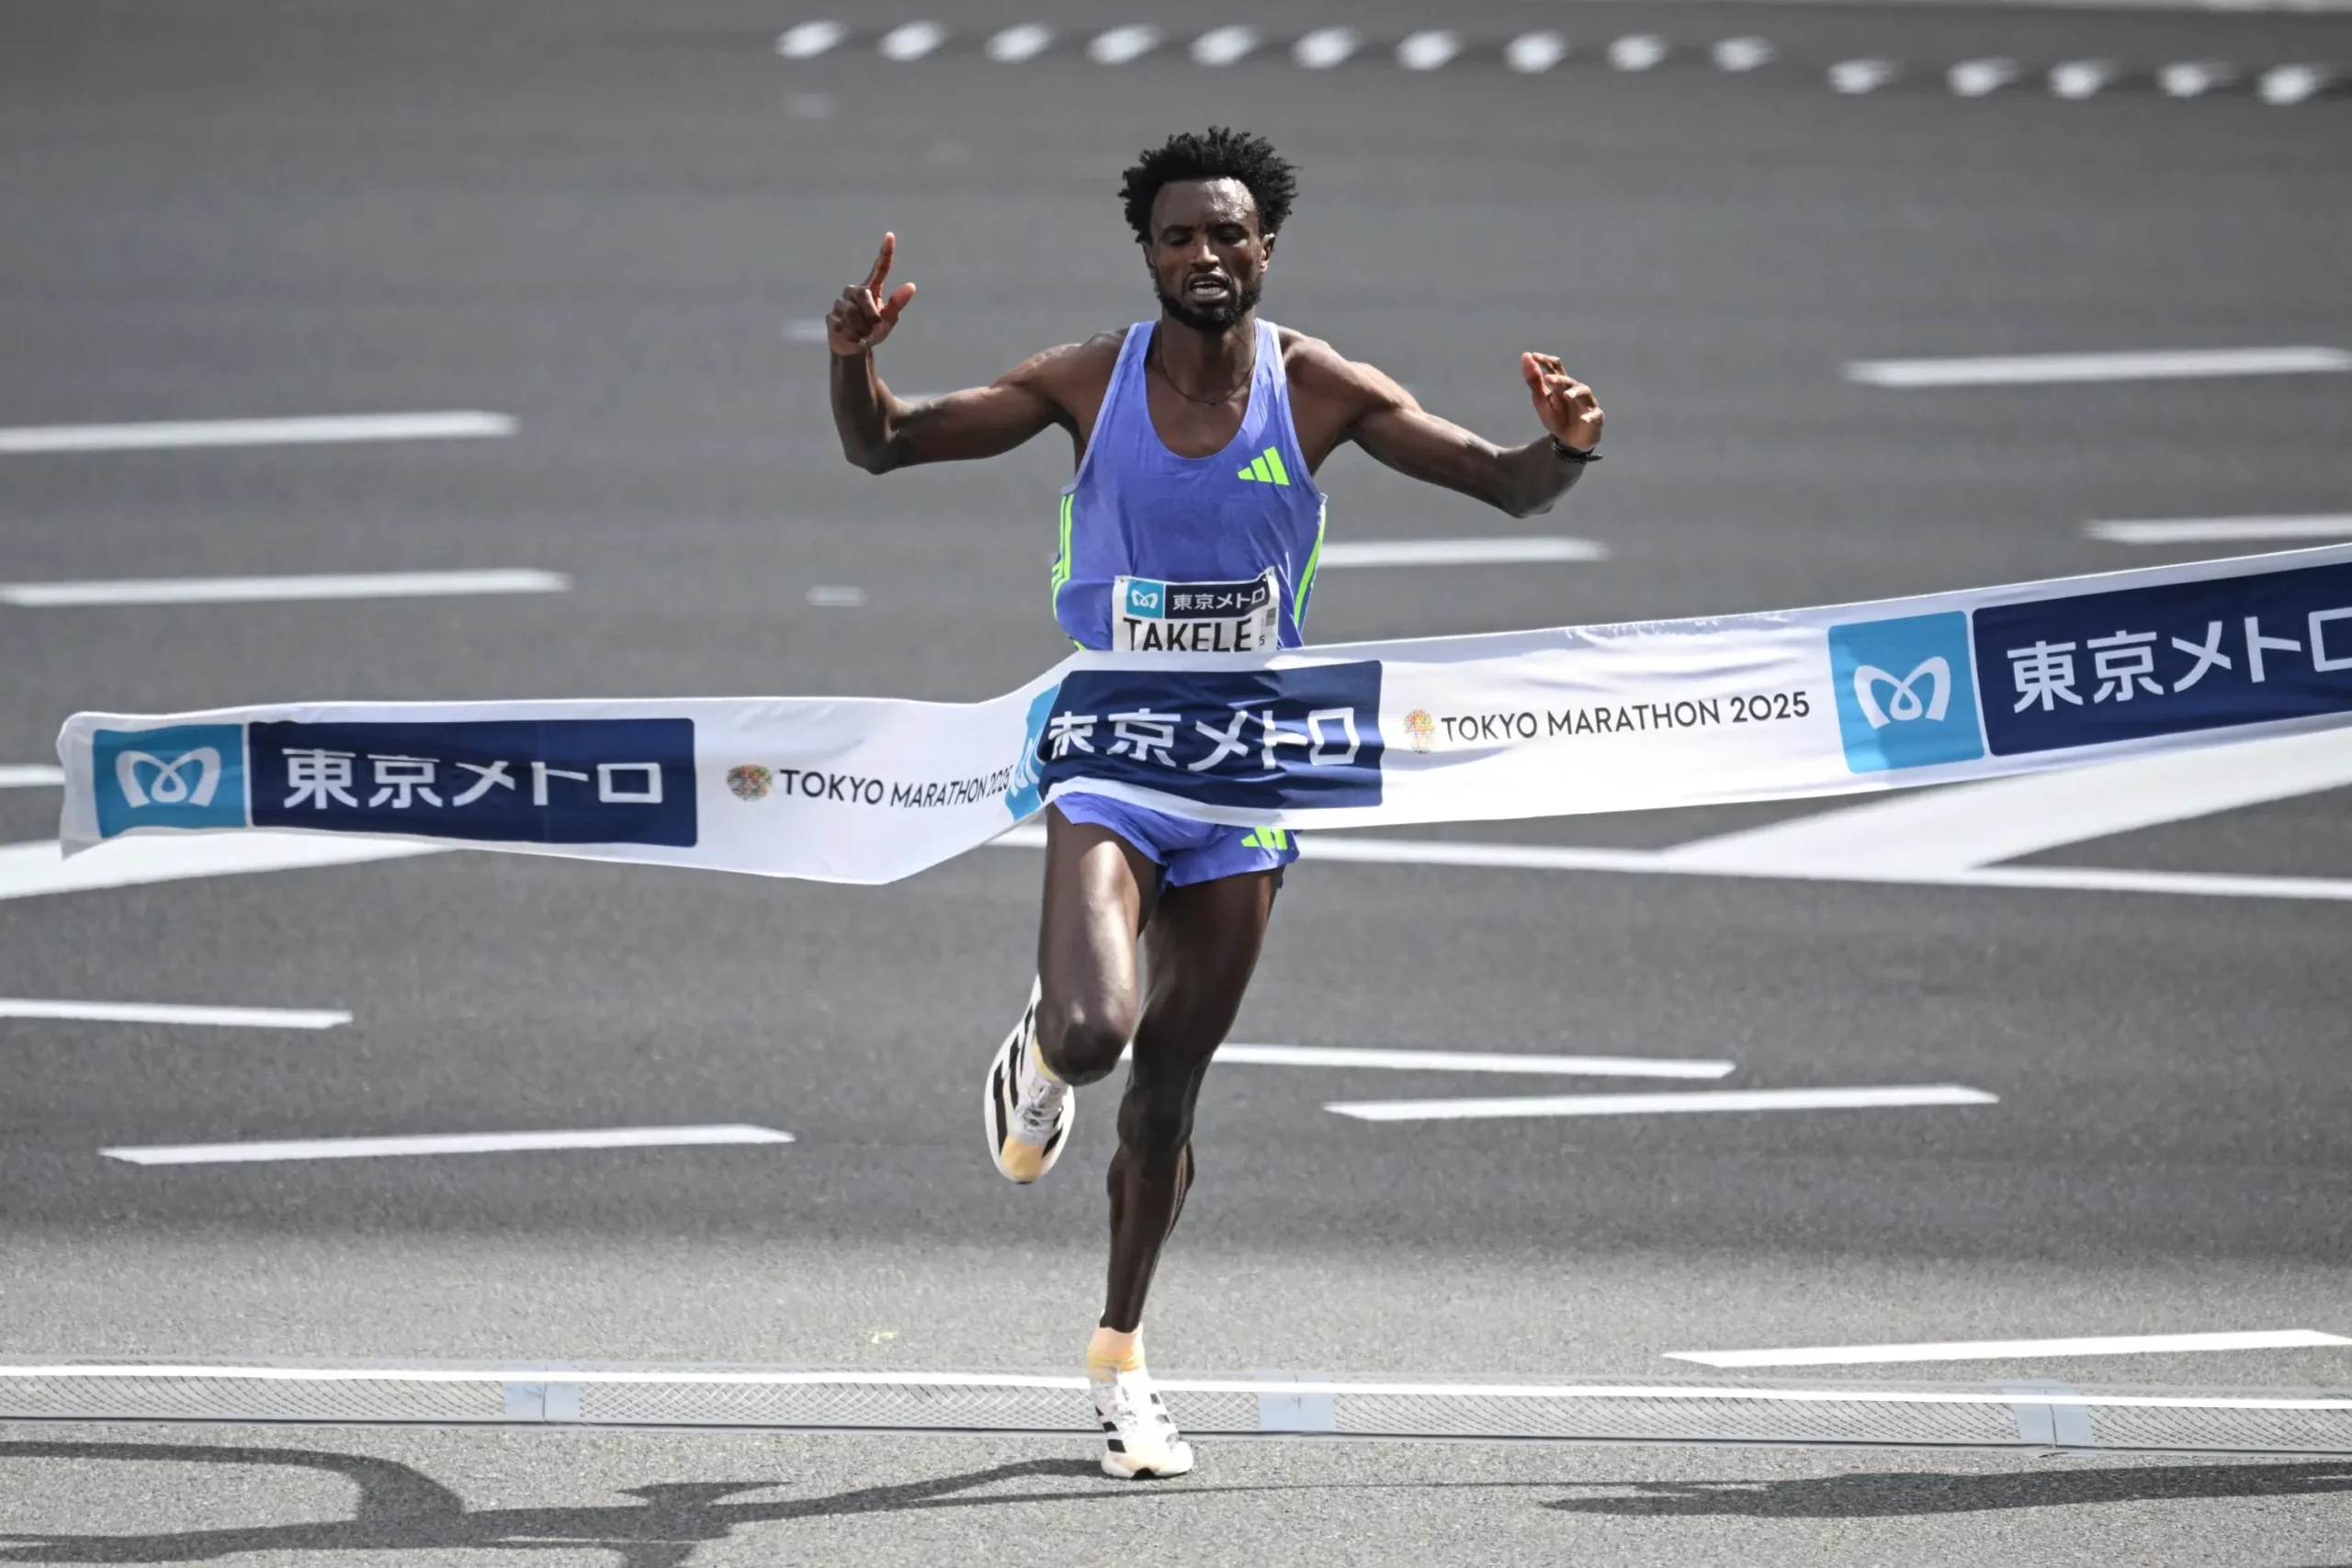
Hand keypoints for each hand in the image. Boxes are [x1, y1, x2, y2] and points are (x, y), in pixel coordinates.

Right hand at [827, 233, 918, 355]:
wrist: (854, 347)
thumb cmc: (874, 331)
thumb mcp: (889, 320)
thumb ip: (897, 303)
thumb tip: (911, 286)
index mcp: (872, 288)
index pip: (881, 268)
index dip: (886, 252)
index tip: (890, 235)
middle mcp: (855, 290)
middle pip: (864, 296)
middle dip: (871, 316)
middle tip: (872, 328)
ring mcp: (841, 302)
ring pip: (852, 312)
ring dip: (862, 328)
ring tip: (861, 332)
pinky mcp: (831, 316)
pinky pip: (843, 324)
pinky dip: (851, 335)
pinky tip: (851, 336)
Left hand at [1521, 352, 1602, 452]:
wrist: (1569, 441)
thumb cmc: (1556, 418)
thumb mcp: (1541, 400)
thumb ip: (1534, 380)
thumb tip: (1526, 355)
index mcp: (1561, 385)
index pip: (1555, 367)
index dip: (1545, 361)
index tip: (1534, 356)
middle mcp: (1575, 390)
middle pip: (1569, 380)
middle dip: (1559, 379)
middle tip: (1548, 379)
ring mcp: (1586, 403)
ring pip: (1584, 392)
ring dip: (1576, 392)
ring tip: (1566, 396)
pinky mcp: (1595, 418)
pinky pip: (1596, 415)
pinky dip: (1590, 416)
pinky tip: (1583, 418)